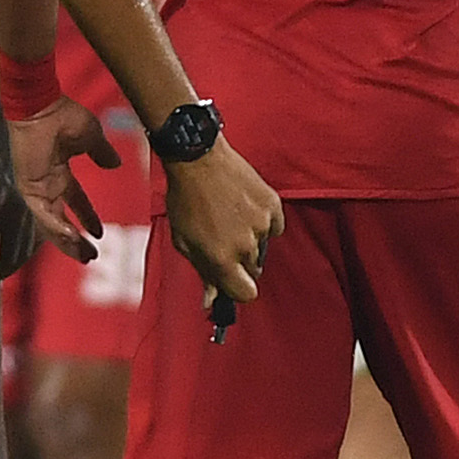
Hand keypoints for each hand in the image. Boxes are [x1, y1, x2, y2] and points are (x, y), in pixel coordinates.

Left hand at [0, 97, 120, 292]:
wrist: (42, 105)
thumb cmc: (63, 115)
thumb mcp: (91, 137)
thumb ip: (101, 153)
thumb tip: (115, 163)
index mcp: (58, 173)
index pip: (75, 202)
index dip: (87, 217)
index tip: (100, 233)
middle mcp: (46, 184)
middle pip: (60, 220)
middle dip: (75, 240)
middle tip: (90, 256)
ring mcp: (35, 188)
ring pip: (51, 224)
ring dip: (67, 241)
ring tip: (85, 256)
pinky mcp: (28, 188)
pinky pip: (42, 214)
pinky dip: (56, 228)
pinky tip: (72, 238)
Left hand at [162, 140, 282, 314]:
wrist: (198, 159)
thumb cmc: (185, 198)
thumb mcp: (184, 240)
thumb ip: (202, 271)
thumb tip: (210, 300)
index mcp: (222, 259)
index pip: (245, 294)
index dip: (237, 289)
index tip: (232, 282)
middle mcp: (245, 245)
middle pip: (253, 270)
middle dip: (239, 261)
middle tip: (222, 239)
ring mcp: (262, 225)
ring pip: (262, 246)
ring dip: (249, 238)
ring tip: (229, 216)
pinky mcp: (273, 205)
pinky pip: (274, 226)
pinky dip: (263, 221)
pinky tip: (244, 207)